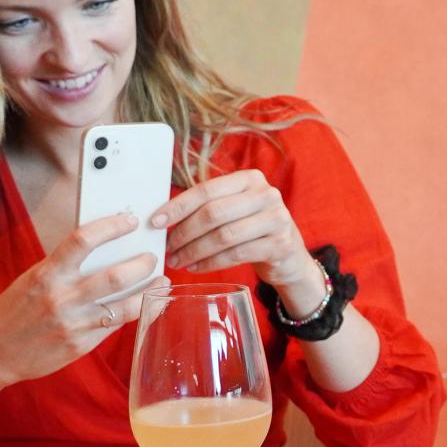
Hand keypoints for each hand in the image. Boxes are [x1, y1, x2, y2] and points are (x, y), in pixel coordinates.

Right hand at [0, 212, 157, 390]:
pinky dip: (139, 312)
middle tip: (153, 257)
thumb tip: (103, 249)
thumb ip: (64, 267)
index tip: (129, 220)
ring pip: (125, 305)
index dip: (111, 226)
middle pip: (115, 275)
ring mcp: (73, 324)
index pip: (82, 240)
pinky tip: (149, 304)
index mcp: (45, 275)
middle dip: (142, 264)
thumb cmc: (14, 312)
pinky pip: (117, 326)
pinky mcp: (81, 345)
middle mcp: (61, 298)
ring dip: (150, 291)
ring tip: (162, 280)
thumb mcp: (32, 280)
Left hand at [153, 170, 321, 302]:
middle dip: (184, 233)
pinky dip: (210, 263)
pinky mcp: (280, 244)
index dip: (178, 206)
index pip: (206, 190)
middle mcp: (266, 194)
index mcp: (250, 178)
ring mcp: (276, 219)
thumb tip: (162, 217)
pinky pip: (235, 255)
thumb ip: (208, 207)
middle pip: (213, 213)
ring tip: (177, 261)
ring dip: (194, 251)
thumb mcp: (235, 210)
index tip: (155, 222)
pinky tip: (195, 268)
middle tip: (167, 248)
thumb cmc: (253, 231)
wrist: (290, 258)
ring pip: (223, 236)